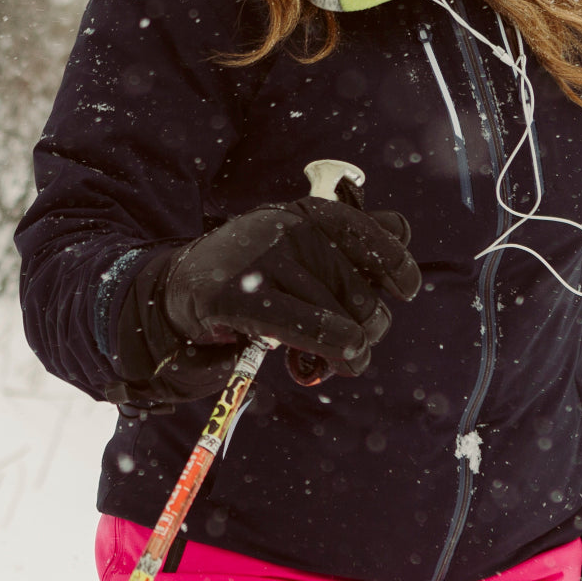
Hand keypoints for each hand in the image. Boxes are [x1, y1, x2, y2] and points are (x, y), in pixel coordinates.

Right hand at [163, 196, 419, 374]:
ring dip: (343, 357)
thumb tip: (402, 230)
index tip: (403, 291)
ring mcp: (262, 259)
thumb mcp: (303, 250)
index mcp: (310, 214)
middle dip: (365, 331)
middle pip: (365, 296)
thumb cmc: (254, 278)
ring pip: (342, 322)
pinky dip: (327, 351)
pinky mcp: (235, 296)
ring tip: (314, 363)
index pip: (382, 234)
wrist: (178, 294)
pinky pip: (307, 329)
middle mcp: (291, 228)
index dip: (399, 268)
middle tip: (344, 346)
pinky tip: (312, 367)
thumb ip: (351, 242)